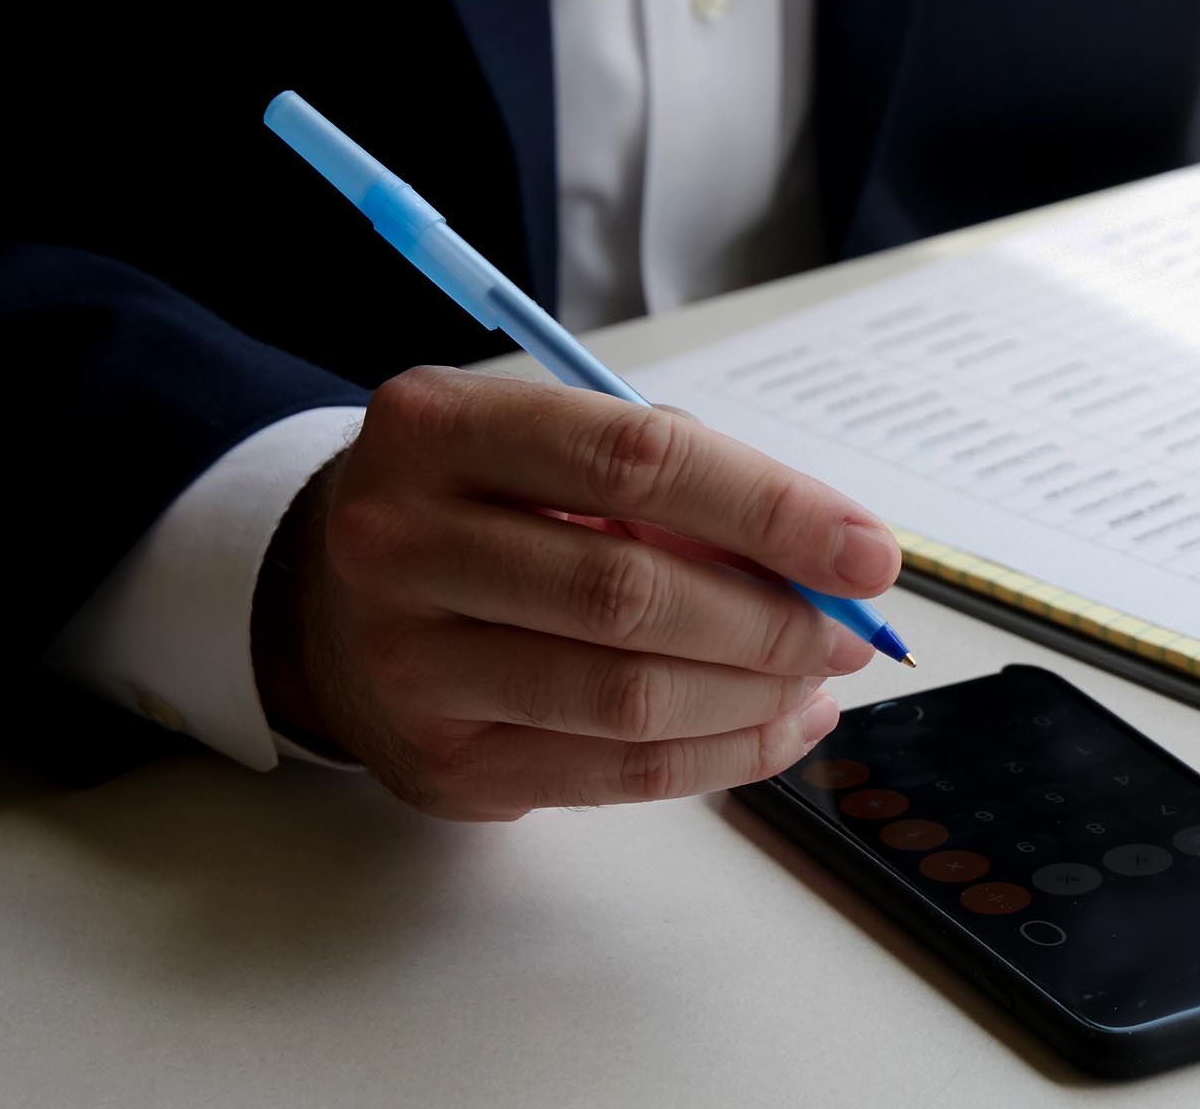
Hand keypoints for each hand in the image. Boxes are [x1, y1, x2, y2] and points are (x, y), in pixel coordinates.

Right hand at [254, 367, 903, 819]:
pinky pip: (616, 772)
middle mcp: (401, 541)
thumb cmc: (485, 508)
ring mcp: (411, 663)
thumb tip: (834, 559)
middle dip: (775, 618)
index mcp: (437, 427)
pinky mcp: (442, 762)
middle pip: (632, 591)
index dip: (771, 510)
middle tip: (850, 630)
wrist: (332, 605)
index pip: (636, 461)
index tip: (866, 550)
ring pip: (628, 696)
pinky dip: (722, 755)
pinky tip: (774, 727)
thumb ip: (678, 479)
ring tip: (816, 679)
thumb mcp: (551, 448)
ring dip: (756, 695)